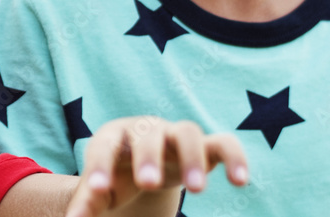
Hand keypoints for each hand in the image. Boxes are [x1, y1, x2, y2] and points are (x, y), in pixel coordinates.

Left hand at [66, 117, 247, 216]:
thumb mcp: (103, 186)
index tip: (100, 191)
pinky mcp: (205, 145)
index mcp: (114, 136)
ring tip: (197, 191)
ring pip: (187, 132)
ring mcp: (176, 135)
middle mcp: (145, 129)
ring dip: (192, 157)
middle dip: (148, 157)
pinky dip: (233, 156)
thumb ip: (90, 200)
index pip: (104, 146)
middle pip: (147, 134)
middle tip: (148, 183)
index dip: (101, 167)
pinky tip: (240, 181)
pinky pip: (223, 142)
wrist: (146, 158)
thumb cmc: (118, 172)